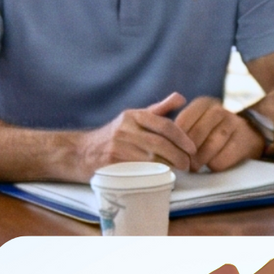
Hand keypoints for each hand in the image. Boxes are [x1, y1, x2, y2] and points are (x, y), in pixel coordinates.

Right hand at [73, 92, 198, 176]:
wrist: (80, 152)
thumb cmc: (114, 135)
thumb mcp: (134, 118)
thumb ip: (159, 110)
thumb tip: (182, 98)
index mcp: (133, 115)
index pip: (164, 125)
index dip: (182, 138)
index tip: (192, 148)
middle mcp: (125, 128)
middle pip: (159, 143)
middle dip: (178, 155)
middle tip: (188, 164)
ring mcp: (117, 146)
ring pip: (150, 157)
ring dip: (168, 165)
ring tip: (178, 169)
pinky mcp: (110, 162)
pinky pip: (138, 169)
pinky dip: (152, 173)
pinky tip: (160, 175)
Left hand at [176, 95, 266, 172]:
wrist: (249, 133)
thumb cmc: (214, 130)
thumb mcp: (197, 120)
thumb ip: (180, 127)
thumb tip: (163, 144)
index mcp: (203, 103)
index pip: (182, 122)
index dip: (175, 140)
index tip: (173, 151)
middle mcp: (219, 110)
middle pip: (195, 136)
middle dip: (186, 153)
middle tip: (182, 163)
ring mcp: (233, 123)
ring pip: (208, 148)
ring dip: (199, 161)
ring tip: (194, 166)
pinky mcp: (243, 140)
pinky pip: (221, 159)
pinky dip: (213, 165)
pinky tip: (211, 164)